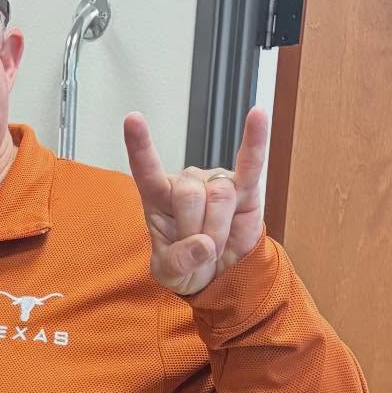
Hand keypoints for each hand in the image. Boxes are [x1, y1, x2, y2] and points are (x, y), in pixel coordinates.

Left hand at [124, 106, 268, 295]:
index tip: (133, 119)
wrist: (220, 277)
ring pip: (219, 197)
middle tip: (200, 249)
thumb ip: (178, 262)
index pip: (147, 170)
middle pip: (188, 195)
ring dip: (218, 230)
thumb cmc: (188, 266)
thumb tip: (203, 246)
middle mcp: (187, 183)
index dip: (140, 147)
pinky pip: (251, 162)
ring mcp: (216, 181)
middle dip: (195, 231)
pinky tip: (258, 115)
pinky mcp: (246, 186)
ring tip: (217, 244)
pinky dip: (255, 141)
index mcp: (159, 199)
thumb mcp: (170, 274)